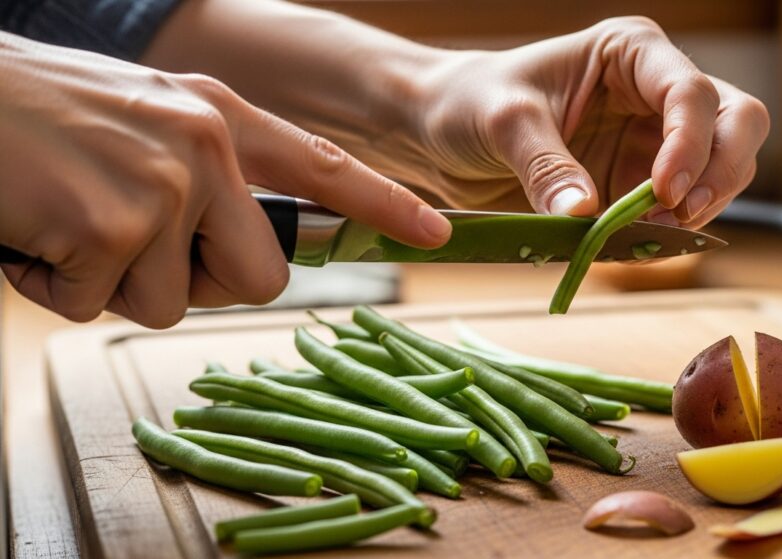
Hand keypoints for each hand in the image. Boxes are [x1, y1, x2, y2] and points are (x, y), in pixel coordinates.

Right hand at [0, 33, 449, 327]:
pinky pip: (104, 306)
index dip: (384, 204)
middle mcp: (206, 146)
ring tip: (67, 222)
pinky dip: (59, 287)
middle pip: (261, 277)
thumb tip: (241, 252)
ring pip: (174, 303)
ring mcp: (166, 185)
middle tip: (133, 245)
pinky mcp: (115, 226)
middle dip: (201, 285)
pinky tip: (34, 232)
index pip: (324, 166)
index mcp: (220, 119)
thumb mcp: (145, 123)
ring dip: (113, 285)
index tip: (436, 232)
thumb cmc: (39, 114)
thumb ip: (207, 176)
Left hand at [407, 17, 769, 226]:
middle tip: (680, 214)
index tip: (664, 191)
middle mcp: (655, 94)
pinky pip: (679, 214)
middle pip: (738, 124)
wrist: (443, 134)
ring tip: (644, 234)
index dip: (692, 143)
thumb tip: (583, 214)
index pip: (691, 91)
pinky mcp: (639, 187)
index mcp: (630, 54)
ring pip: (724, 172)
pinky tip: (632, 245)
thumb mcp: (503, 122)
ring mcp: (654, 143)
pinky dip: (668, 235)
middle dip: (722, 172)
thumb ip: (545, 165)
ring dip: (699, 209)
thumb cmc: (470, 102)